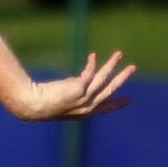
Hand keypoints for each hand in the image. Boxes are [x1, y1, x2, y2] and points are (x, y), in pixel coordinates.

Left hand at [17, 52, 135, 121]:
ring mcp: (84, 98)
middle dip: (122, 78)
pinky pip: (89, 72)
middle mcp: (88, 106)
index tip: (128, 100)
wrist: (33, 106)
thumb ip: (75, 89)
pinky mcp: (79, 88)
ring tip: (119, 53)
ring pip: (104, 78)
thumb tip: (81, 79)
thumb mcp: (65, 98)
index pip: (106, 107)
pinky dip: (91, 63)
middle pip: (110, 89)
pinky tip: (93, 55)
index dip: (117, 104)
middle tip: (133, 68)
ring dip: (112, 64)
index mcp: (86, 112)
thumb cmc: (44, 104)